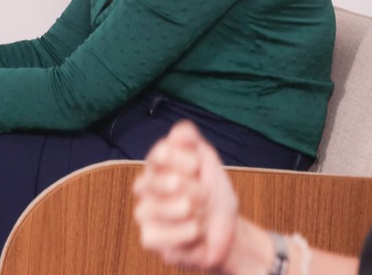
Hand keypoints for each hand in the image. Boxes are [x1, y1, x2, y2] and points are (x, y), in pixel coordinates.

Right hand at [133, 121, 238, 270]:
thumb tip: (179, 132)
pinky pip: (169, 234)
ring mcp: (145, 212)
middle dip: (199, 191)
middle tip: (204, 196)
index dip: (185, 161)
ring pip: (175, 208)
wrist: (226, 230)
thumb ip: (190, 140)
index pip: (162, 154)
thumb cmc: (212, 192)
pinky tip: (194, 232)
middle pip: (173, 182)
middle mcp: (145, 186)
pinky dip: (189, 234)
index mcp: (157, 163)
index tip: (197, 167)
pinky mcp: (149, 238)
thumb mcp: (206, 159)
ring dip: (198, 214)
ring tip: (200, 215)